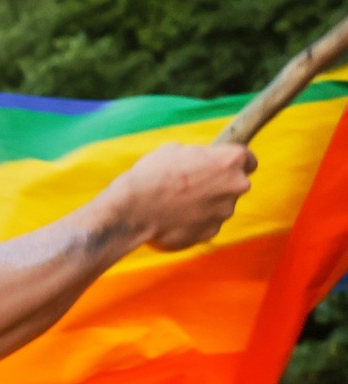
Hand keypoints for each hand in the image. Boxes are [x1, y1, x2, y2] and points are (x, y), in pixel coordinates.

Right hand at [116, 143, 256, 250]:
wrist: (134, 211)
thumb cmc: (152, 175)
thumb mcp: (173, 150)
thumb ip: (196, 156)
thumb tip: (198, 162)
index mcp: (230, 160)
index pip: (249, 159)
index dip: (234, 162)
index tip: (221, 166)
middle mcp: (236, 186)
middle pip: (235, 184)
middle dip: (218, 185)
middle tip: (191, 185)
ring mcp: (224, 212)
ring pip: (220, 206)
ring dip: (204, 204)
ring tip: (176, 204)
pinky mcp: (211, 232)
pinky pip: (206, 224)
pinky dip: (194, 222)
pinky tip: (173, 219)